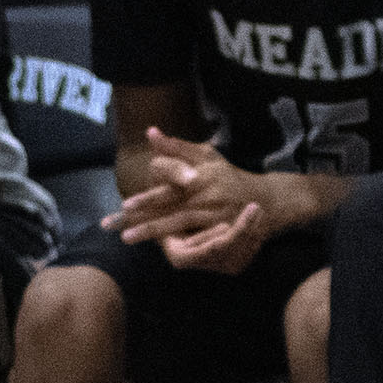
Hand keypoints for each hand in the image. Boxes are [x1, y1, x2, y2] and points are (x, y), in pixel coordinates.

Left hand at [106, 127, 269, 267]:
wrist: (264, 201)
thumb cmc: (228, 176)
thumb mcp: (206, 156)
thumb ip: (177, 147)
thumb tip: (150, 132)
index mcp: (200, 171)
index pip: (172, 174)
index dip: (153, 183)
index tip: (128, 198)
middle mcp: (205, 191)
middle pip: (168, 200)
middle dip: (143, 209)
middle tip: (119, 216)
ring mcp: (212, 212)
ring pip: (176, 221)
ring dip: (150, 230)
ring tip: (126, 237)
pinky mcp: (218, 229)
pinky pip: (193, 237)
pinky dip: (176, 243)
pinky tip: (158, 250)